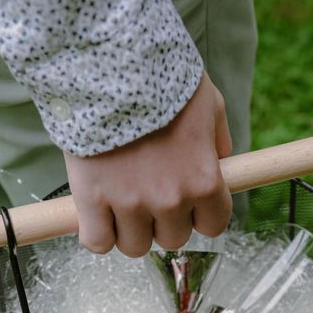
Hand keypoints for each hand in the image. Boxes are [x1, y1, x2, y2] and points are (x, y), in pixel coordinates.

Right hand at [64, 72, 232, 256]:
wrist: (111, 66)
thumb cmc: (163, 80)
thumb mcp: (208, 103)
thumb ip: (217, 139)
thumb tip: (221, 162)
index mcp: (203, 180)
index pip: (213, 226)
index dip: (200, 216)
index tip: (187, 203)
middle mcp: (170, 199)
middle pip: (171, 239)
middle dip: (163, 221)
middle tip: (150, 194)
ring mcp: (129, 202)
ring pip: (134, 246)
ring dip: (130, 230)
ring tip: (121, 203)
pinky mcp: (91, 199)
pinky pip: (96, 242)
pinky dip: (97, 234)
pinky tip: (96, 215)